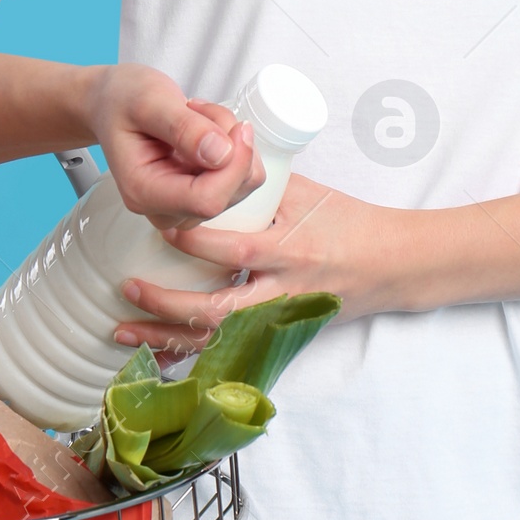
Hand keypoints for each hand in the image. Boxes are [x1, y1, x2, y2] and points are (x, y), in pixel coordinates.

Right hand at [84, 64, 263, 228]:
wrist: (110, 103)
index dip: (234, 166)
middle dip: (232, 147)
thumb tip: (221, 154)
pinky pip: (239, 179)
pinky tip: (207, 130)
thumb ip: (183, 127)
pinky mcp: (198, 195)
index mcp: (142, 192)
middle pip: (226, 196)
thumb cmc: (121, 101)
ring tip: (198, 116)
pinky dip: (235, 148)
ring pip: (239, 187)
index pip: (206, 200)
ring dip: (234, 144)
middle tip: (200, 109)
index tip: (239, 127)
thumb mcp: (149, 100)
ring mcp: (182, 206)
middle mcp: (162, 208)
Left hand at [117, 172, 400, 353]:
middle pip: (219, 310)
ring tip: (123, 331)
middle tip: (128, 288)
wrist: (396, 264)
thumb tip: (209, 166)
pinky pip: (229, 351)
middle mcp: (285, 291)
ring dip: (168, 338)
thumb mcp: (307, 194)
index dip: (192, 241)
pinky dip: (191, 353)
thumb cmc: (351, 222)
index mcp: (291, 250)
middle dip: (167, 304)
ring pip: (218, 340)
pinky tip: (158, 353)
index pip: (234, 249)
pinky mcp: (281, 334)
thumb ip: (258, 187)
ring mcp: (282, 319)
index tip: (159, 227)